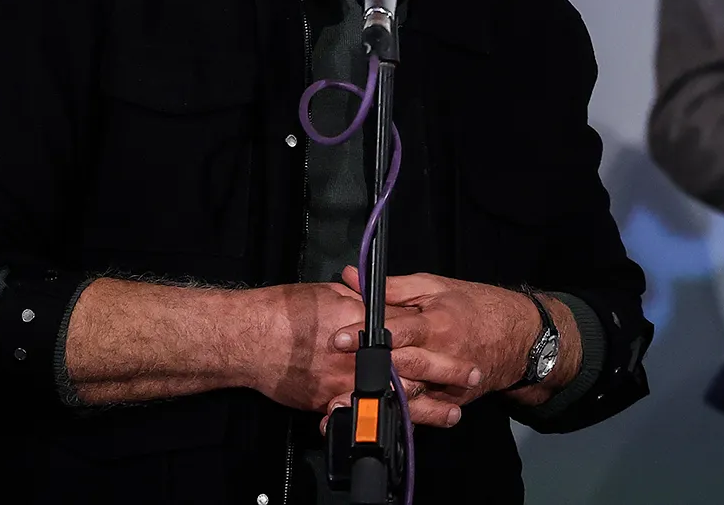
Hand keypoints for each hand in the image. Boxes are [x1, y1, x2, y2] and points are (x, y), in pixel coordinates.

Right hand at [240, 283, 443, 422]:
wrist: (251, 338)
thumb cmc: (286, 312)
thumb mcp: (327, 295)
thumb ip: (354, 299)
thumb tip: (371, 295)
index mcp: (364, 322)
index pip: (411, 328)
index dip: (437, 335)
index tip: (459, 338)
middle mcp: (362, 353)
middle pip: (415, 363)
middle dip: (446, 370)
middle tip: (472, 374)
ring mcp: (349, 380)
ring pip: (399, 395)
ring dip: (429, 405)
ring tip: (453, 411)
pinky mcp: (332, 401)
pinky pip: (367, 413)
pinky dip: (389, 422)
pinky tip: (405, 429)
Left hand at [330, 267, 552, 421]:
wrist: (523, 337)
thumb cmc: (476, 305)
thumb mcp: (436, 287)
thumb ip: (393, 287)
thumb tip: (352, 276)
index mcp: (437, 324)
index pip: (396, 330)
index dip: (366, 334)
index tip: (339, 339)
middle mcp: (442, 356)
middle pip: (400, 365)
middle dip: (367, 368)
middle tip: (336, 373)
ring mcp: (450, 383)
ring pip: (411, 392)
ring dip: (381, 396)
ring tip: (348, 400)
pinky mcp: (454, 400)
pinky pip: (425, 409)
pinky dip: (402, 412)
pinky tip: (379, 416)